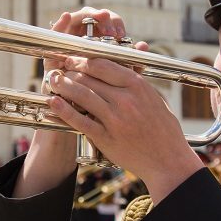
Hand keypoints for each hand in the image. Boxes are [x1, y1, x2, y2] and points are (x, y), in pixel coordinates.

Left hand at [46, 54, 202, 204]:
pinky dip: (63, 109)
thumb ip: (135, 80)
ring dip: (62, 85)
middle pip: (88, 78)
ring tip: (53, 81)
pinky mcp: (106, 138)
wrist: (168, 160)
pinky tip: (54, 102)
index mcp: (137, 86)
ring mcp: (114, 119)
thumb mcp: (154, 97)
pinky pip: (80, 120)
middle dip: (70, 71)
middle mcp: (125, 99)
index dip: (83, 59)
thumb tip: (119, 63)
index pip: (102, 64)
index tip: (74, 59)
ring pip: (81, 95)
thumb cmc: (163, 128)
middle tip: (60, 70)